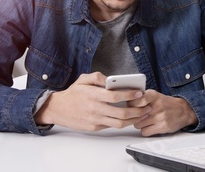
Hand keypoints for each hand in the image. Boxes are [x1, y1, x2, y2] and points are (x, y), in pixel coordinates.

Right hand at [34, 72, 151, 131]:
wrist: (58, 109)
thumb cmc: (72, 94)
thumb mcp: (83, 79)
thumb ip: (98, 77)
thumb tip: (110, 78)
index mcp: (93, 95)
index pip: (115, 96)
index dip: (129, 95)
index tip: (139, 93)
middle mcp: (95, 109)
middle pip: (121, 113)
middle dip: (137, 111)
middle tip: (146, 106)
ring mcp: (95, 120)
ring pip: (119, 123)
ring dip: (133, 119)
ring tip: (142, 114)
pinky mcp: (94, 128)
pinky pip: (111, 126)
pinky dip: (122, 122)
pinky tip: (129, 118)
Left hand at [129, 90, 197, 136]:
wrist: (183, 111)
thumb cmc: (166, 103)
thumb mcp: (155, 95)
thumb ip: (142, 98)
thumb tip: (126, 103)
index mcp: (153, 95)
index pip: (134, 100)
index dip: (130, 105)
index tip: (130, 106)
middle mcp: (156, 105)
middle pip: (135, 114)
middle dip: (134, 116)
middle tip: (137, 115)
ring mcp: (159, 117)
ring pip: (138, 124)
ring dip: (139, 124)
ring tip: (145, 121)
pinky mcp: (162, 127)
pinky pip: (144, 132)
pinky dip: (145, 130)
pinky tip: (150, 126)